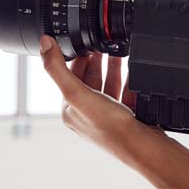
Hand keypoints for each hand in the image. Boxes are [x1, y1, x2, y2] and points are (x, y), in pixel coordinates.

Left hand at [39, 35, 150, 159]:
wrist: (144, 147)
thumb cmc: (110, 127)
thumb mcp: (78, 93)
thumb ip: (58, 69)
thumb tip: (44, 44)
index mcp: (70, 111)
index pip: (68, 78)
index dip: (75, 59)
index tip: (83, 42)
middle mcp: (87, 115)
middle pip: (89, 80)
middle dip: (95, 61)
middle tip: (101, 44)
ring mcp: (107, 117)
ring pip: (107, 84)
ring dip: (112, 67)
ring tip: (117, 51)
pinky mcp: (126, 117)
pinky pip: (124, 92)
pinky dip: (128, 79)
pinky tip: (134, 69)